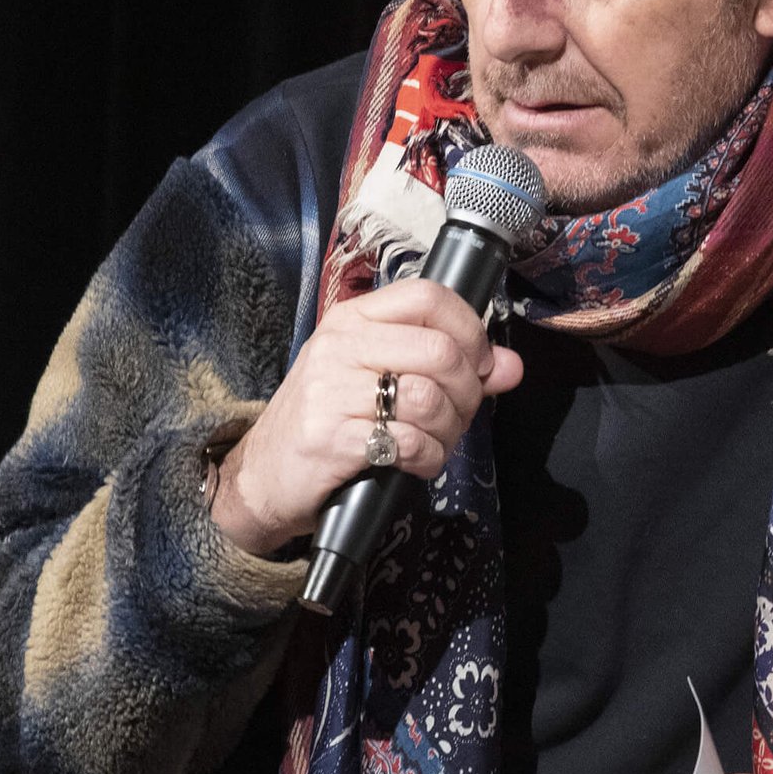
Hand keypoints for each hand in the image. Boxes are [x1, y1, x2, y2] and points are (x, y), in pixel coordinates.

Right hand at [211, 278, 523, 556]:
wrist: (262, 477)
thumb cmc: (327, 422)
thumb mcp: (380, 381)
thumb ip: (448, 369)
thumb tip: (510, 367)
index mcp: (354, 321)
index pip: (429, 296)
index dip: (470, 330)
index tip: (478, 364)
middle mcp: (340, 346)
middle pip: (439, 351)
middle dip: (467, 391)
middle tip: (458, 415)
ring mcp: (330, 390)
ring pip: (428, 398)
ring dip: (448, 430)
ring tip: (434, 442)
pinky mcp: (329, 437)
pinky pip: (407, 441)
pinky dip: (427, 458)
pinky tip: (416, 463)